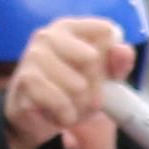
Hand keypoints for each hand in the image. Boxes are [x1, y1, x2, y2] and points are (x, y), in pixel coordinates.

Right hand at [0, 14, 135, 148]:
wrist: (35, 120)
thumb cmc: (70, 91)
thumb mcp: (103, 77)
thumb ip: (118, 61)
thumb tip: (122, 50)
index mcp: (69, 27)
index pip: (105, 31)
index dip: (111, 57)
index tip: (103, 71)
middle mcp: (48, 36)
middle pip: (92, 59)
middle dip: (94, 86)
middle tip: (83, 95)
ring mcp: (34, 57)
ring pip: (78, 85)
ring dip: (80, 106)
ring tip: (69, 106)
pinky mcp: (26, 82)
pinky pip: (62, 102)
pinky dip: (66, 116)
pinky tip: (58, 114)